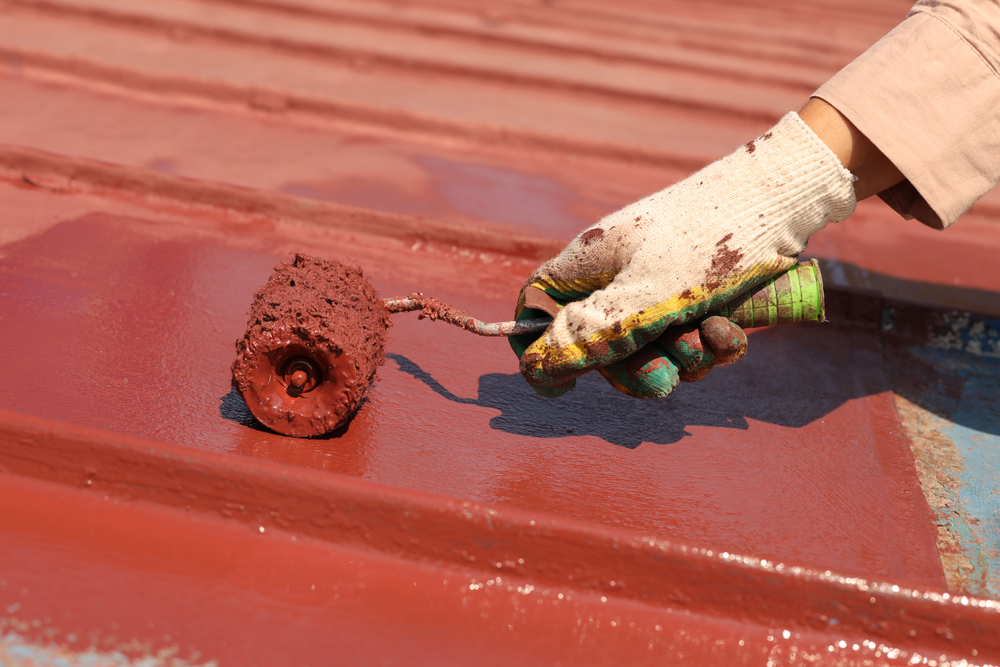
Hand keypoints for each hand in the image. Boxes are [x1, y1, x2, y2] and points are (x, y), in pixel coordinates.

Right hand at [510, 112, 855, 397]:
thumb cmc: (706, 239)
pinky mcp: (699, 299)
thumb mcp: (645, 295)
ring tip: (710, 333)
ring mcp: (659, 290)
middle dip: (637, 369)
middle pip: (600, 346)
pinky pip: (693, 341)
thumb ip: (591, 334)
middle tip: (663, 378)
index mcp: (588, 265)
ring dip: (686, 356)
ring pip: (653, 350)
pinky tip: (733, 329)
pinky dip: (714, 342)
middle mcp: (618, 278)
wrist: (783, 202)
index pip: (538, 306)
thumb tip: (536, 367)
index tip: (565, 385)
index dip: (540, 348)